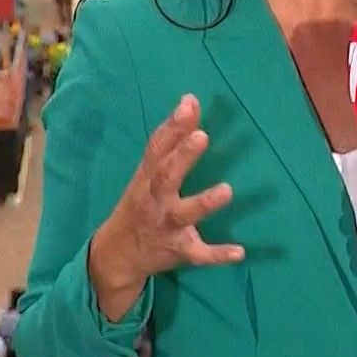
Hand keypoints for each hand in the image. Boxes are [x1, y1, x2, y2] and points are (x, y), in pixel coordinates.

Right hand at [90, 94, 242, 296]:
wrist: (116, 255)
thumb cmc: (141, 204)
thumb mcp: (148, 173)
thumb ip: (171, 139)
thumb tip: (191, 100)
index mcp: (147, 178)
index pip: (157, 148)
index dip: (172, 126)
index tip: (189, 104)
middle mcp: (154, 200)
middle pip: (166, 176)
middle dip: (183, 157)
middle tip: (202, 136)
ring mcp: (166, 226)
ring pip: (184, 214)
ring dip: (204, 202)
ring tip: (227, 190)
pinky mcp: (179, 251)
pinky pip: (199, 255)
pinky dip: (218, 254)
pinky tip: (240, 252)